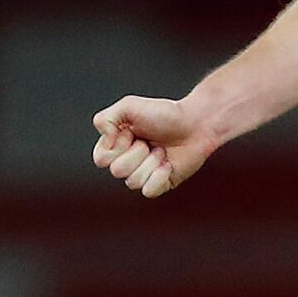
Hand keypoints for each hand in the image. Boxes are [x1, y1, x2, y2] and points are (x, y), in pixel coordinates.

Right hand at [91, 95, 216, 198]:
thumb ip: (106, 118)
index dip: (116, 147)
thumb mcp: (129, 106)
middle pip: (117, 171)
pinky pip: (149, 191)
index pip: (101, 159)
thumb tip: (104, 138)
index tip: (131, 132)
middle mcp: (127, 161)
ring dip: (151, 162)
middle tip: (151, 141)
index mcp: (116, 145)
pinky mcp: (159, 185)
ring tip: (162, 150)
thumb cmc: (165, 113)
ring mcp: (143, 174)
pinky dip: (160, 176)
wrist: (196, 123)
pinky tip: (168, 164)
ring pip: (133, 181)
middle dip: (137, 152)